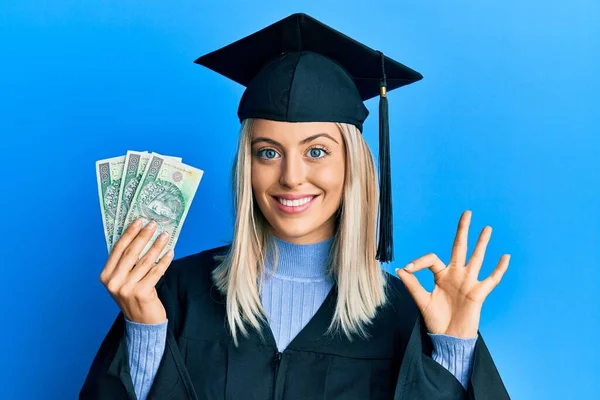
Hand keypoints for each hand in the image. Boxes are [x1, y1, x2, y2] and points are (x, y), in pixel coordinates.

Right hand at [99, 218, 174, 324]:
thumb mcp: (123, 281)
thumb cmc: (134, 298)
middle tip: (153, 224)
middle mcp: (114, 282)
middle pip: (131, 252)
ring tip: (165, 236)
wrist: (142, 323)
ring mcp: (127, 288)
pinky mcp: (142, 293)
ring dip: (156, 246)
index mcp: (106, 276)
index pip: (118, 249)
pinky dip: (164, 261)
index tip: (139, 221)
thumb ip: (125, 263)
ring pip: (145, 261)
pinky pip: (156, 272)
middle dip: (143, 236)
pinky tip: (170, 252)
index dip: (129, 233)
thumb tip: (139, 236)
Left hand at [396, 210, 509, 337]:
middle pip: (460, 247)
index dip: (418, 261)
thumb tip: (400, 269)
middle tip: (466, 213)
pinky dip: (499, 269)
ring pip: (477, 258)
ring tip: (487, 228)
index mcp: (441, 275)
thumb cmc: (436, 321)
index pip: (431, 259)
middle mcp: (456, 275)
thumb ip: (412, 285)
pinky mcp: (479, 293)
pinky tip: (505, 256)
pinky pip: (492, 279)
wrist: (448, 338)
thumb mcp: (421, 301)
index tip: (408, 269)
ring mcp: (469, 282)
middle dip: (463, 231)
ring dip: (482, 243)